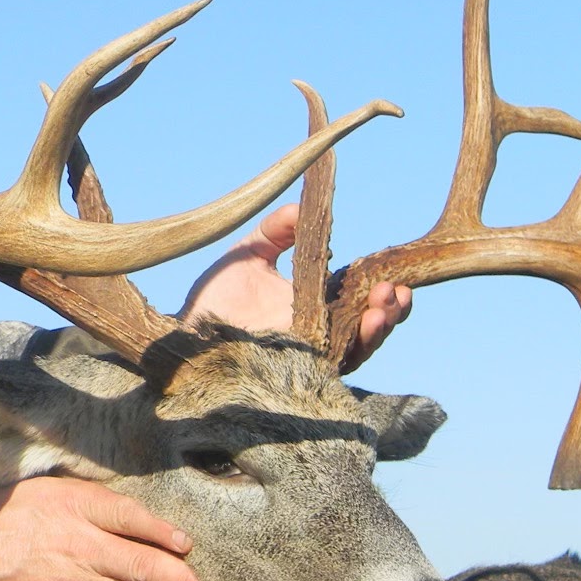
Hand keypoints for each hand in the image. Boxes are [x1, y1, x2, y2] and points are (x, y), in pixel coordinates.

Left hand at [176, 202, 410, 369]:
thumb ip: (275, 230)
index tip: (395, 274)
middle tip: (395, 291)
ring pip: (358, 348)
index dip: (381, 288)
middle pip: (368, 325)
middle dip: (389, 310)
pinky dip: (352, 350)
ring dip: (378, 330)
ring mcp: (310, 355)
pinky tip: (362, 332)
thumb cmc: (215, 298)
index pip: (358, 296)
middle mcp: (319, 332)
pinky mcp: (298, 373)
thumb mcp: (248, 254)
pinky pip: (333, 367)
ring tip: (385, 309)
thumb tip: (301, 207)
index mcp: (314, 304)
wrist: (185, 335)